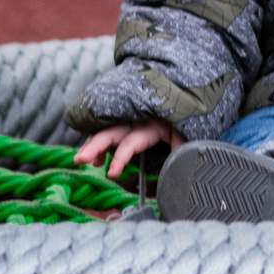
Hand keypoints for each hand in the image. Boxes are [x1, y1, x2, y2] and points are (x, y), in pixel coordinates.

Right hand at [73, 119, 187, 178]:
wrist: (193, 99)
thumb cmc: (191, 118)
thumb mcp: (190, 134)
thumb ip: (182, 147)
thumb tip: (179, 168)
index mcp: (153, 124)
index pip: (131, 142)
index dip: (120, 158)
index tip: (111, 174)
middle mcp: (139, 119)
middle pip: (112, 131)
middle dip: (95, 145)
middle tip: (80, 160)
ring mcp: (133, 119)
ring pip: (108, 130)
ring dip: (93, 144)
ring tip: (83, 160)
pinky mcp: (132, 123)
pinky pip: (112, 130)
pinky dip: (101, 142)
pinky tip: (97, 158)